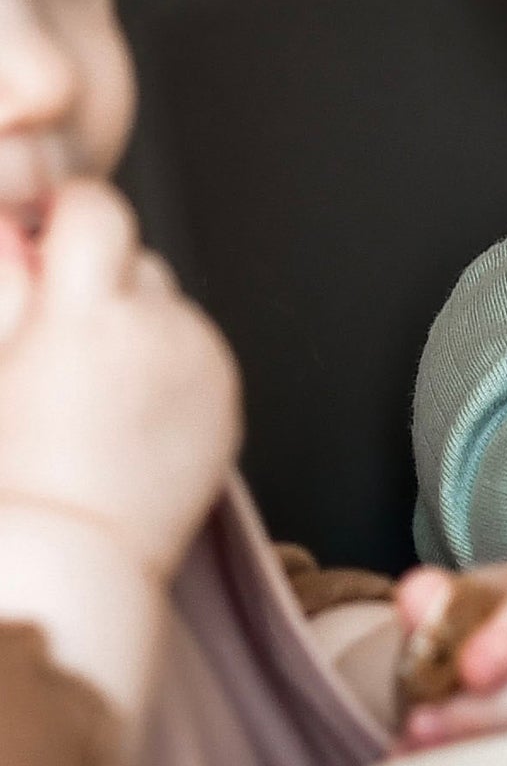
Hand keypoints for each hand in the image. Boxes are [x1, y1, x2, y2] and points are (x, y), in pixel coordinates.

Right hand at [0, 181, 239, 577]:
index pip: (98, 208)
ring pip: (170, 308)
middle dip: (101, 282)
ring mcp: (202, 365)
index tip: (47, 238)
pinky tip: (126, 415)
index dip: (68, 215)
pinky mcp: (226, 400)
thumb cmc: (14, 470)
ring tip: (91, 389)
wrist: (72, 556)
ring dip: (138, 324)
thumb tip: (15, 231)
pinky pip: (197, 355)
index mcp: (88, 312)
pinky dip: (168, 366)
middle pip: (137, 260)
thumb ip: (6, 284)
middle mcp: (159, 329)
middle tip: (59, 341)